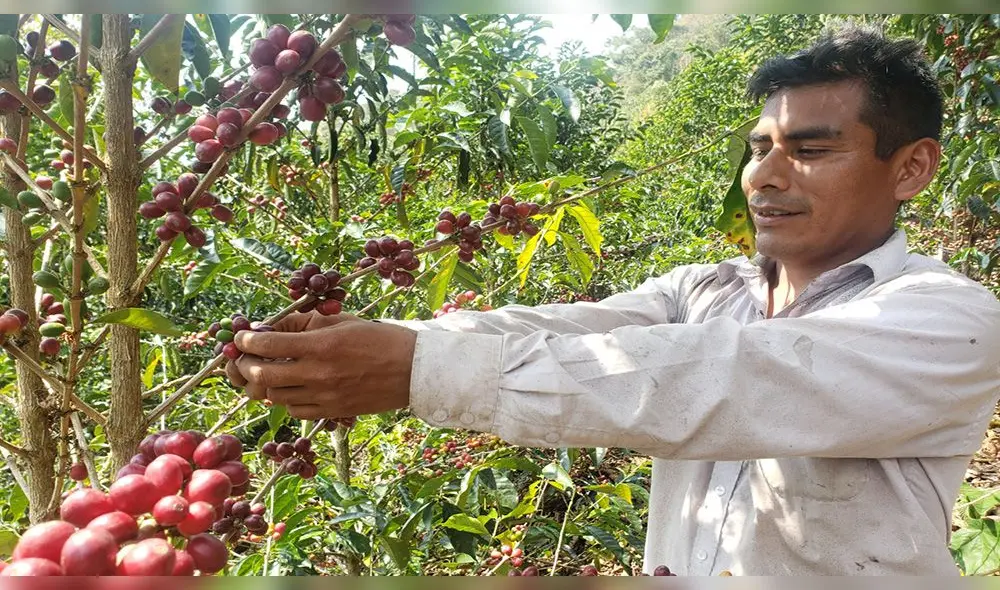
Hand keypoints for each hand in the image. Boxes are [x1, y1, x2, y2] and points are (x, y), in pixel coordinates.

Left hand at [227, 320, 416, 419]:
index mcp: (321, 345)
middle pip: (263, 376)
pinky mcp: (333, 412)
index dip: (247, 341)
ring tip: (271, 372)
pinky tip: (294, 388)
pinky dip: (288, 400)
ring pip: (275, 397)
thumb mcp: (341, 322)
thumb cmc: (379, 338)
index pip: (268, 344)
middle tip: (246, 357)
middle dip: (247, 366)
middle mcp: (319, 374)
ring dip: (267, 384)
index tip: (241, 338)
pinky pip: (296, 411)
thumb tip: (270, 327)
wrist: (413, 370)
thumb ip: (303, 324)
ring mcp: (325, 397)